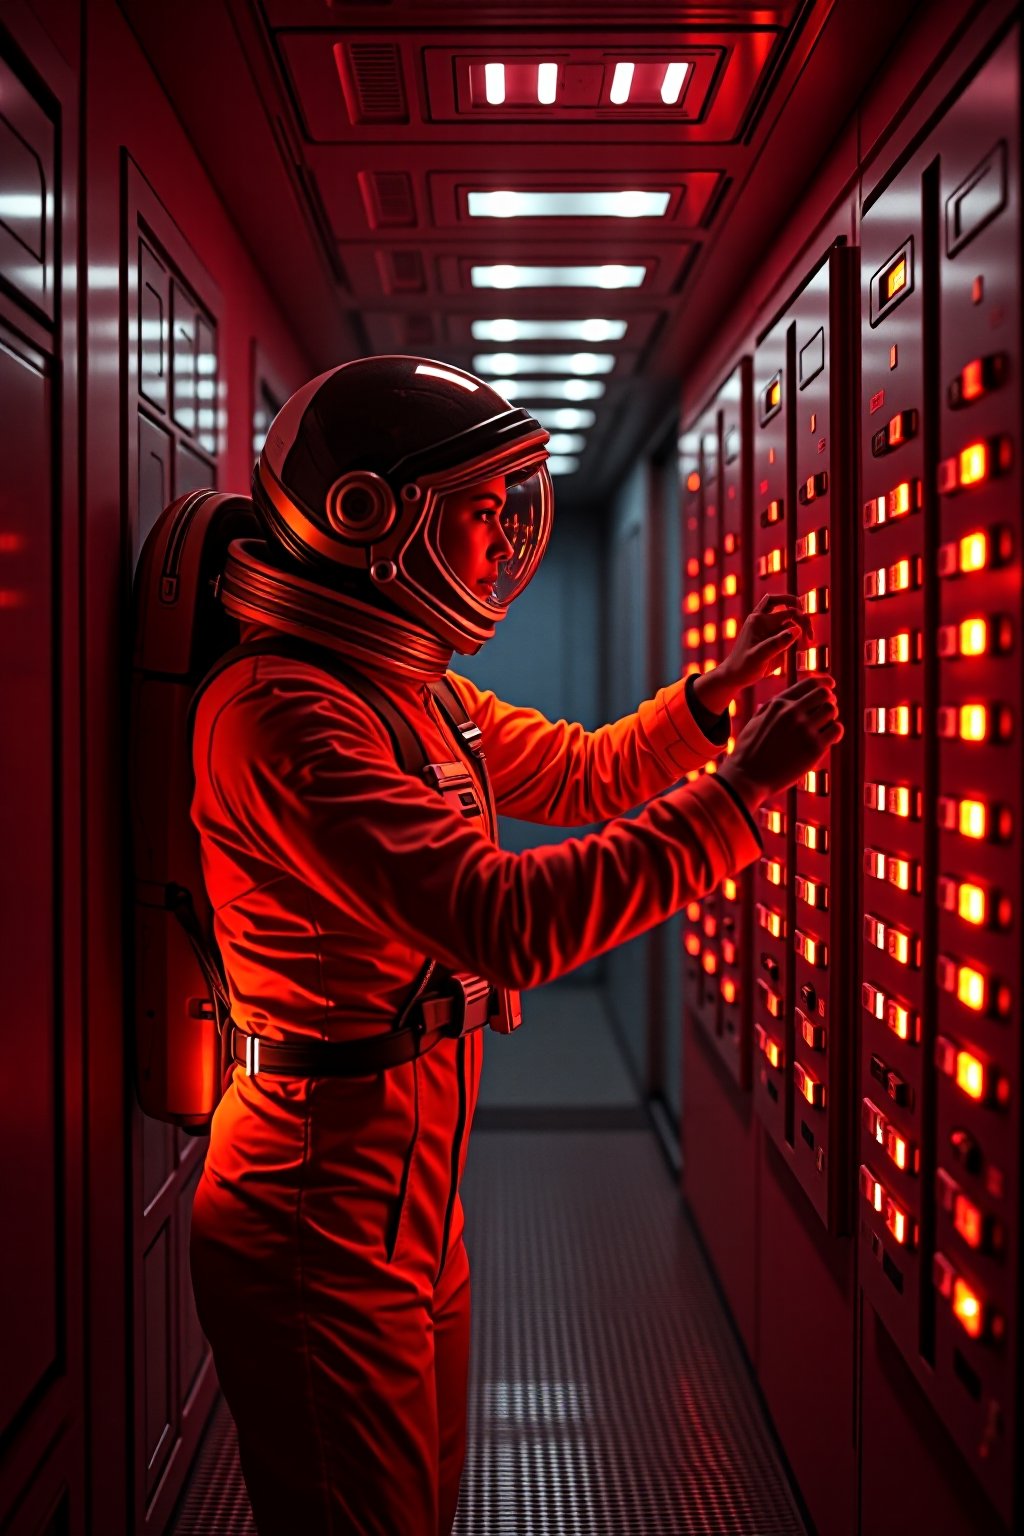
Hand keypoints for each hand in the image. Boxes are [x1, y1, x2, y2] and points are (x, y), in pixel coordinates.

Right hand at [716, 677, 841, 812]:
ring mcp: (804, 729)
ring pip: (832, 710)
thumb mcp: (757, 721)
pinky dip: (836, 732)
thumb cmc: (749, 751)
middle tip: (827, 710)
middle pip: (824, 694)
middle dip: (828, 700)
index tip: (830, 686)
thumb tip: (791, 699)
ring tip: (825, 726)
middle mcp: (792, 712)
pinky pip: (836, 730)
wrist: (747, 777)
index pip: (810, 683)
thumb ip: (774, 707)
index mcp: (778, 704)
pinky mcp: (814, 748)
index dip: (824, 683)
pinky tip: (828, 738)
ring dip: (831, 717)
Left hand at [719, 593, 812, 692]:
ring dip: (801, 623)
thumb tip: (796, 630)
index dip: (801, 619)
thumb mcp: (759, 656)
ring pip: (789, 616)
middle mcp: (764, 620)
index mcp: (759, 620)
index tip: (806, 635)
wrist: (735, 676)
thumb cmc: (743, 666)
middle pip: (787, 605)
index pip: (787, 611)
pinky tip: (803, 644)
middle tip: (809, 633)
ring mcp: (769, 628)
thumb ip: (776, 643)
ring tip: (809, 638)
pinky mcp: (772, 637)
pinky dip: (797, 633)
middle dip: (801, 614)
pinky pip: (788, 629)